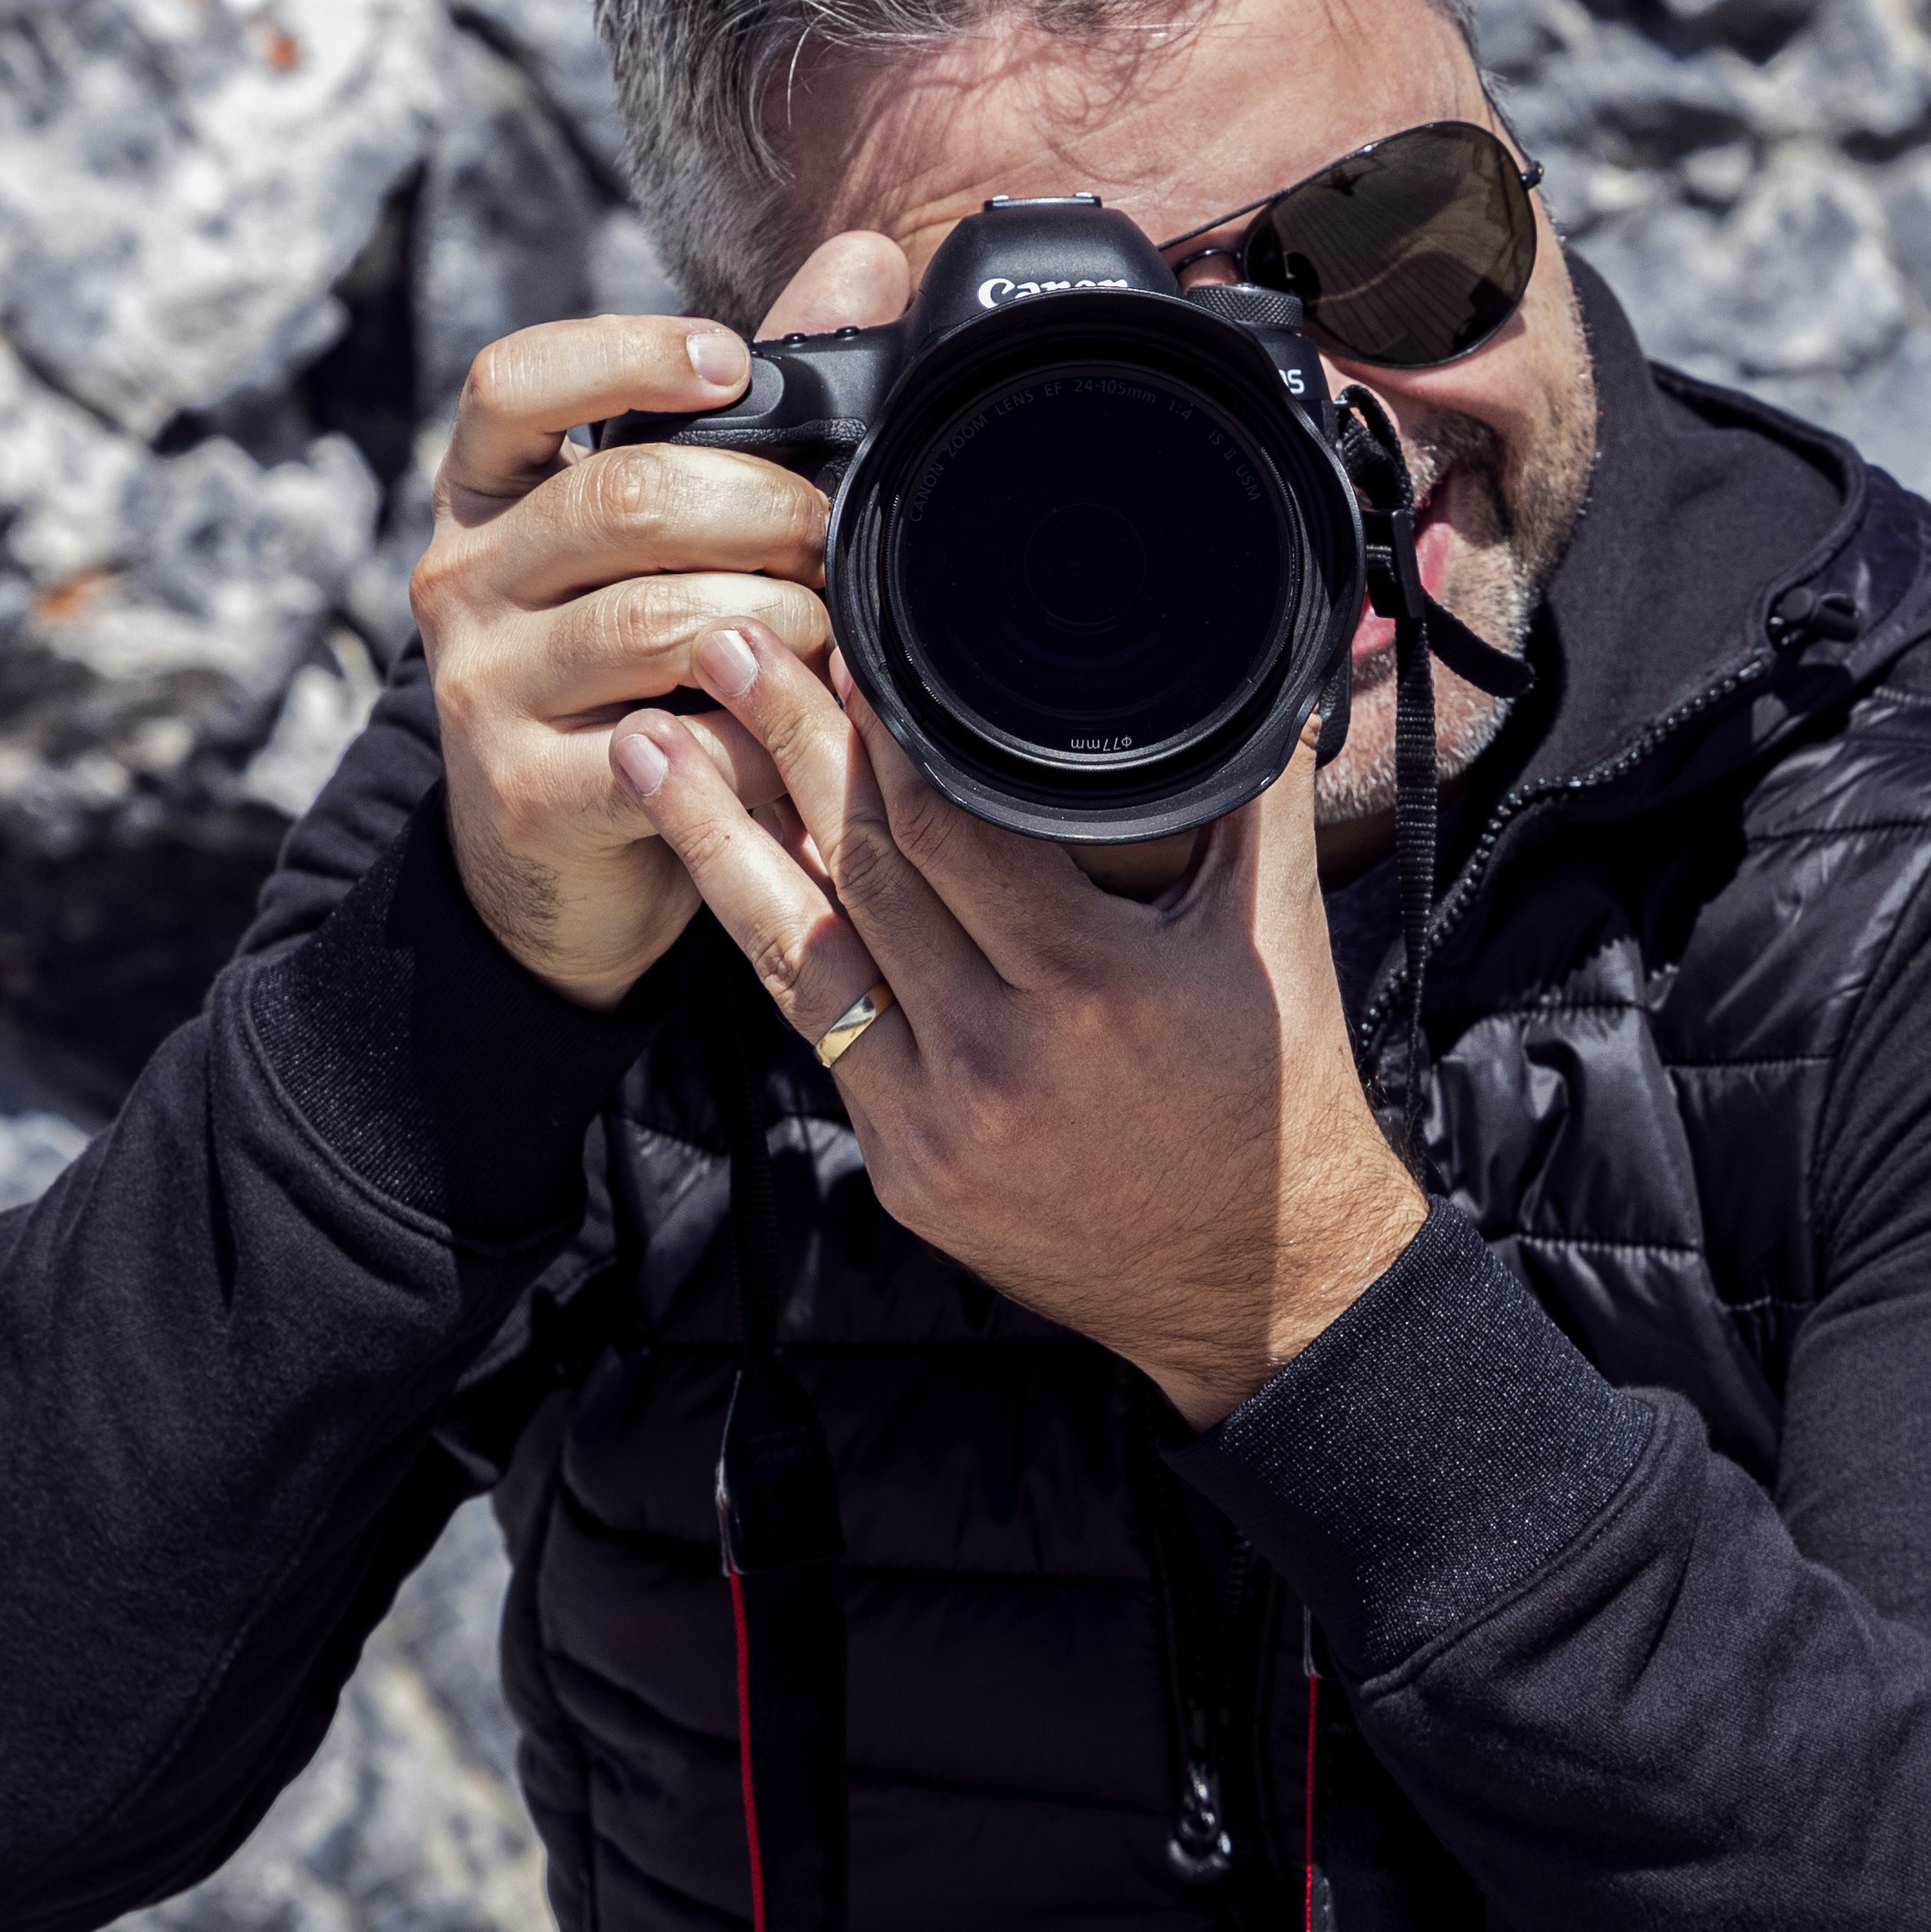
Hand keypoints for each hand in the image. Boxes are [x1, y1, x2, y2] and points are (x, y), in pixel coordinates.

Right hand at [409, 243, 906, 1006]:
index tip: (732, 364)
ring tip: (825, 639)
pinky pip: (674, 745)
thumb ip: (756, 407)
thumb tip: (864, 262)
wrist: (549, 860)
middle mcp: (460, 575)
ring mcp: (482, 686)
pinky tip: (793, 740)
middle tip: (831, 541)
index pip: (510, 380)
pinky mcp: (525, 792)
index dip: (626, 353)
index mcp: (486, 492)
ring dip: (780, 624)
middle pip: (624, 497)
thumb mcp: (662, 536)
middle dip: (765, 508)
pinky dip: (759, 739)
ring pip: (657, 621)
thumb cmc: (629, 666)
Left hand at [618, 618, 1427, 1423]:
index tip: (845, 641)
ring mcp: (937, 1127)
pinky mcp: (903, 1171)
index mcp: (1094, 989)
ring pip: (800, 955)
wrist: (1263, 1290)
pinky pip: (821, 1034)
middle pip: (860, 870)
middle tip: (721, 644)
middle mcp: (1002, 1060)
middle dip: (781, 744)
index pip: (953, 825)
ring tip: (652, 746)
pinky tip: (725, 871)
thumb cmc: (1279, 1099)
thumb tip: (1252, 659)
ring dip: (716, 841)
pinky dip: (774, 943)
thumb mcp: (1275, 933)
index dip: (885, 726)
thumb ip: (1254, 789)